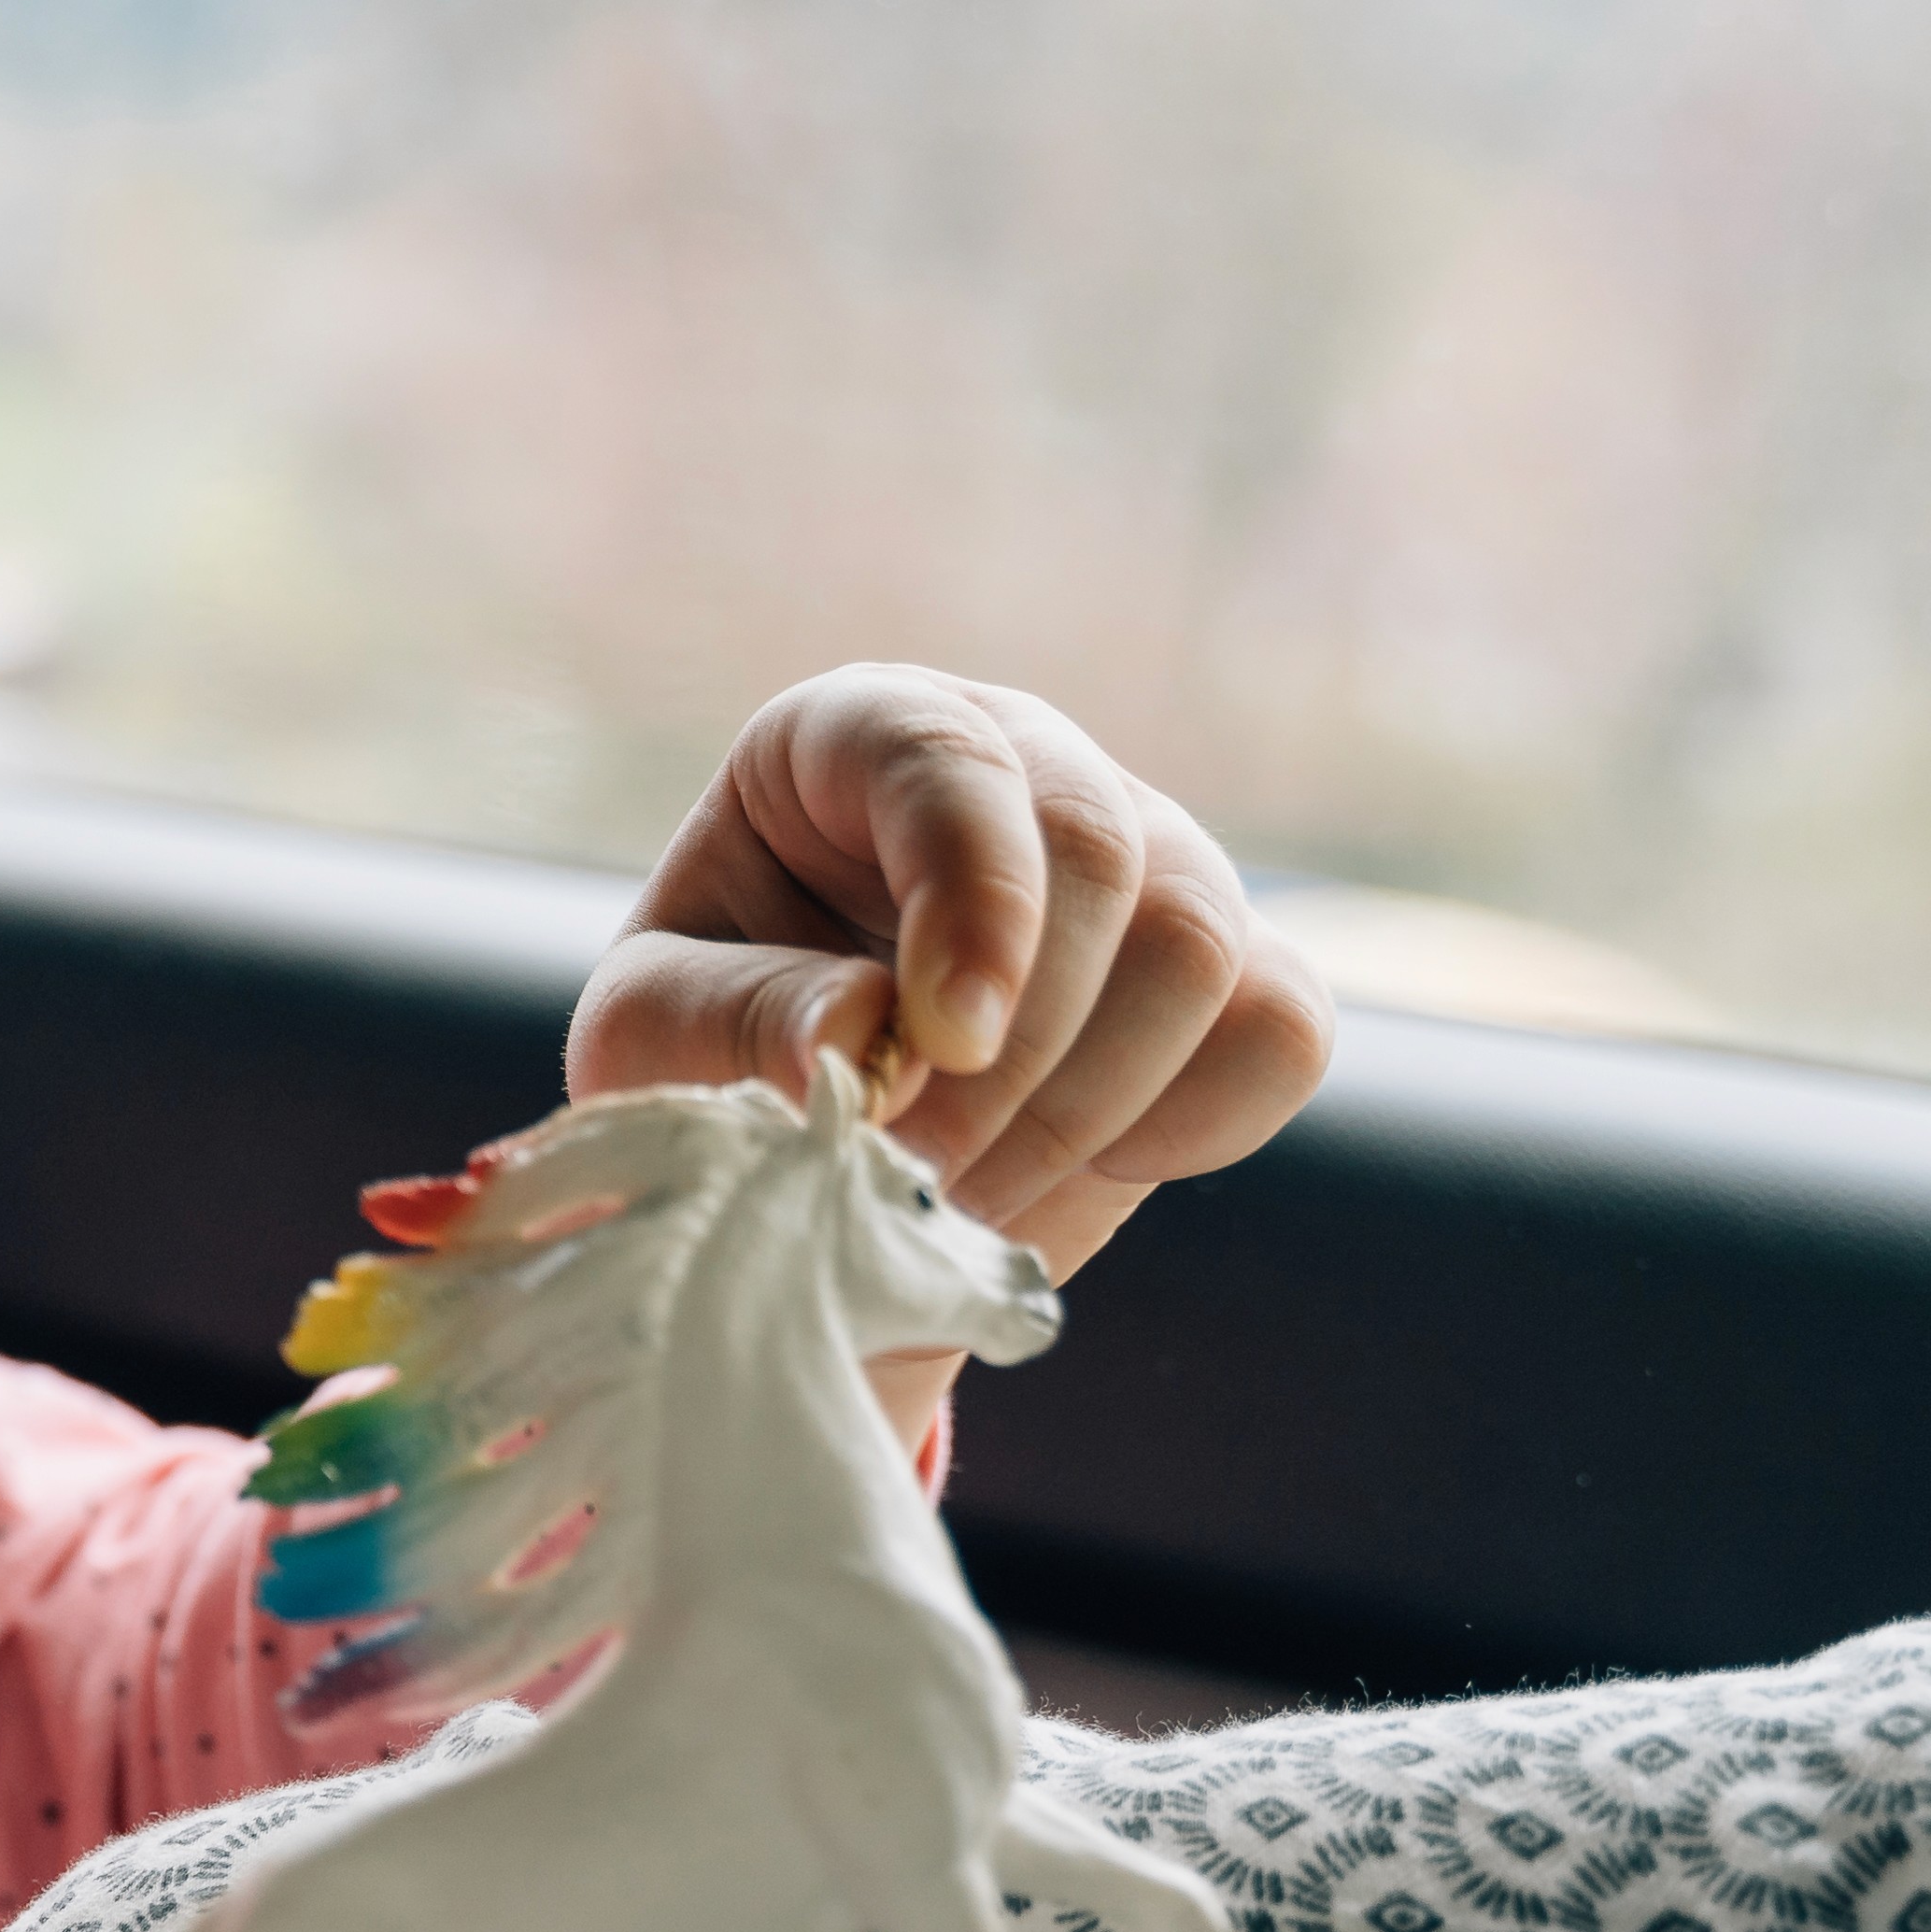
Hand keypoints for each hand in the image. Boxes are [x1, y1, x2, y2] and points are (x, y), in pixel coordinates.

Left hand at [570, 665, 1330, 1282]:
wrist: (805, 1179)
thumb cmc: (702, 1068)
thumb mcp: (650, 1047)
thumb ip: (731, 1020)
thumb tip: (862, 1030)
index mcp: (850, 736)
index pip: (947, 756)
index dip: (966, 894)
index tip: (936, 1045)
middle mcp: (1017, 763)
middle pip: (1102, 852)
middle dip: (1019, 1048)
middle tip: (916, 1175)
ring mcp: (1143, 856)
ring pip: (1201, 943)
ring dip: (1085, 1107)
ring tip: (962, 1195)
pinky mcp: (1227, 972)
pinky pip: (1280, 1030)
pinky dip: (1190, 1127)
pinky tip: (1076, 1170)